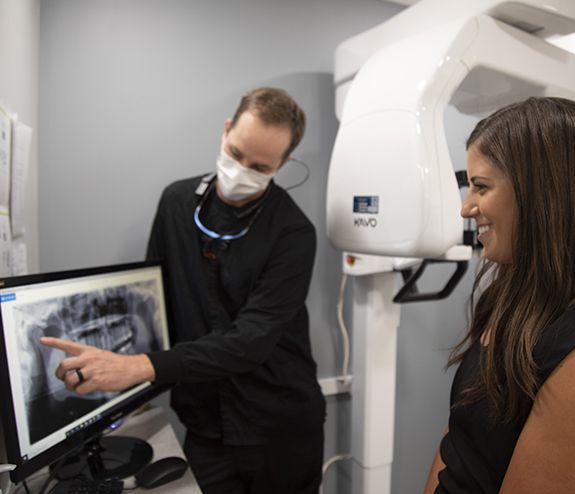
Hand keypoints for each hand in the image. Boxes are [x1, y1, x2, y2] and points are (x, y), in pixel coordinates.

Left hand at [40, 337, 155, 394]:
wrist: (132, 368)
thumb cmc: (117, 363)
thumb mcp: (101, 354)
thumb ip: (87, 359)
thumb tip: (75, 369)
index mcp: (89, 351)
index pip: (68, 344)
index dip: (53, 342)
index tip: (42, 340)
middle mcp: (88, 359)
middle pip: (64, 364)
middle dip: (59, 374)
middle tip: (62, 377)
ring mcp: (92, 370)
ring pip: (70, 379)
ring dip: (70, 385)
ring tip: (76, 385)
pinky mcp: (96, 381)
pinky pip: (80, 389)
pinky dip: (81, 391)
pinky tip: (87, 389)